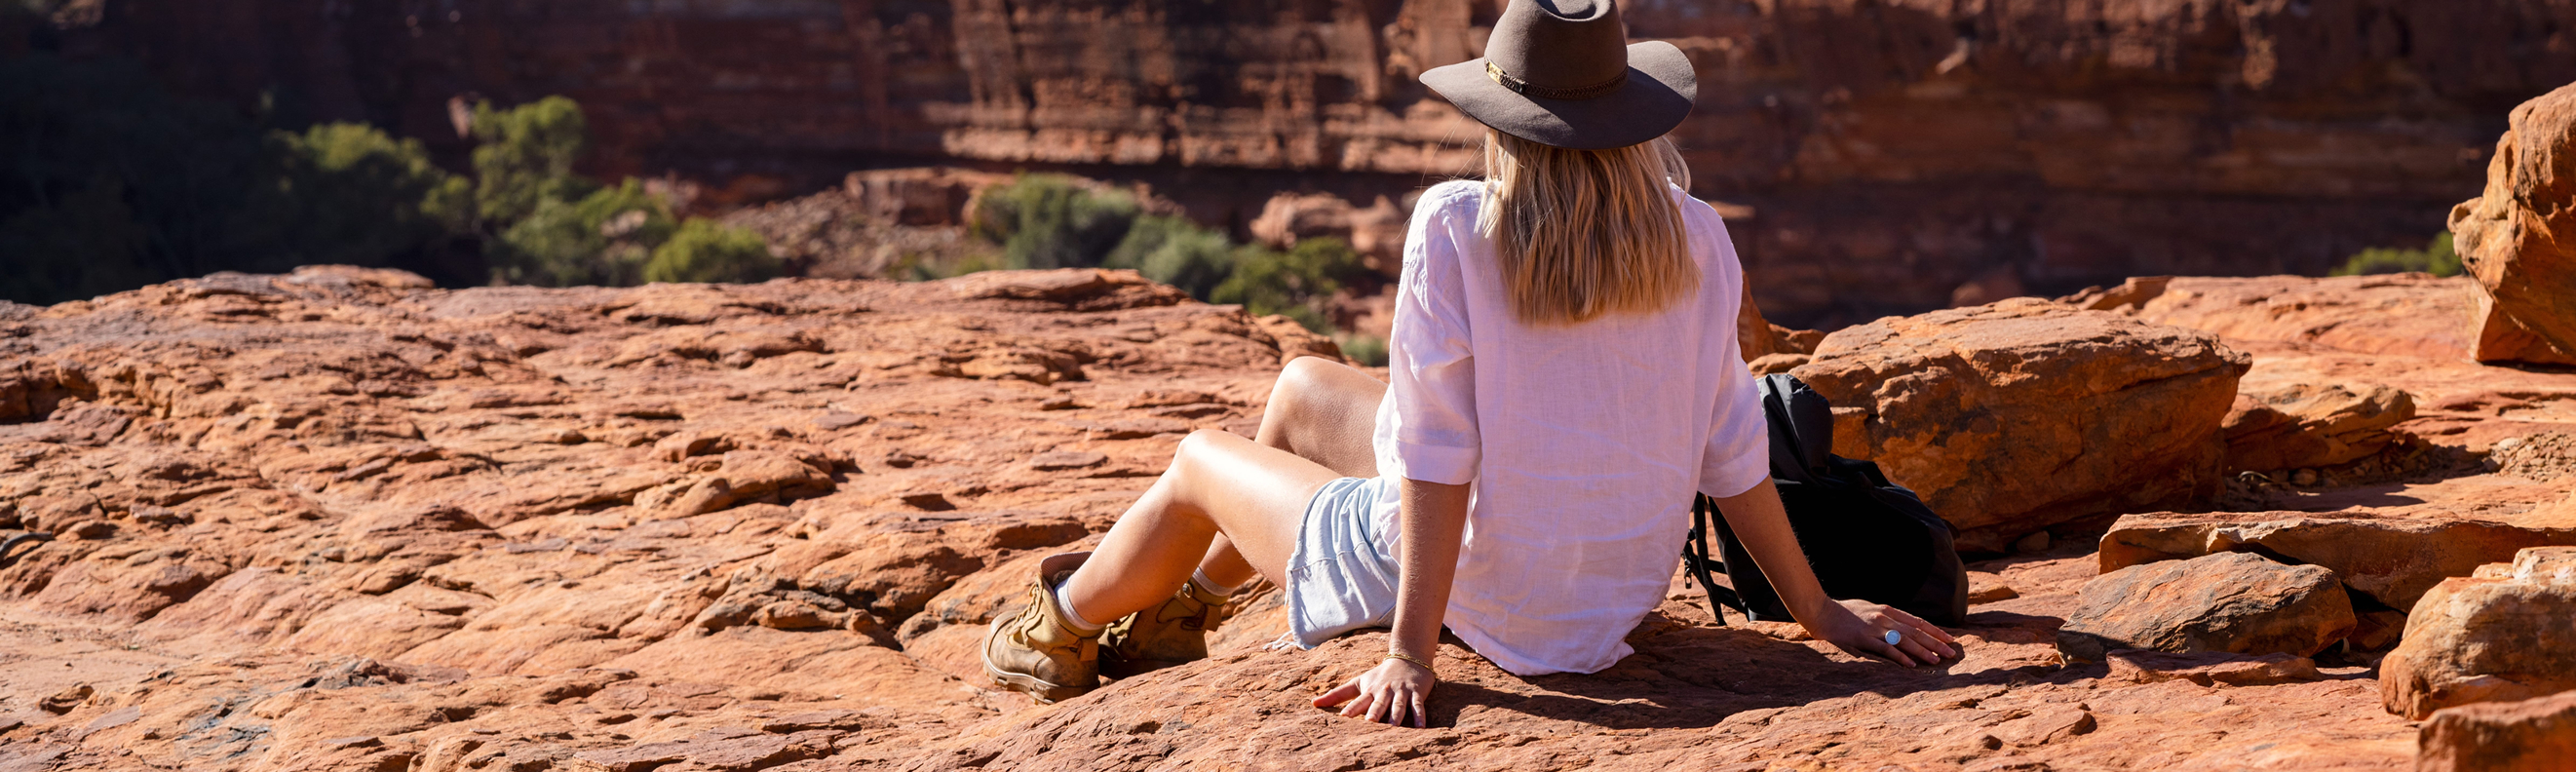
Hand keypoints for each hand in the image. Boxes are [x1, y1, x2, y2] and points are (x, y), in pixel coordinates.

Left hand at [1313, 656, 1435, 726]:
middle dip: (1375, 712)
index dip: (1352, 708)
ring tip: (1394, 727)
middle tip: (1370, 722)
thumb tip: (1313, 703)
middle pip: (1379, 703)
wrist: (1407, 658)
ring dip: (1396, 715)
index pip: (1359, 700)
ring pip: (1399, 705)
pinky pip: (1418, 706)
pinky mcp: (1416, 693)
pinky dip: (1420, 716)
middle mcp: (1384, 691)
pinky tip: (1421, 728)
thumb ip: (1337, 694)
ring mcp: (1401, 691)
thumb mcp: (1358, 682)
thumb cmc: (1379, 676)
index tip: (1344, 716)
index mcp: (1370, 690)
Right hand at [1808, 599, 1959, 666]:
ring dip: (1924, 651)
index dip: (1935, 631)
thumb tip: (1897, 626)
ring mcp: (1875, 628)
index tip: (1949, 639)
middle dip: (1936, 642)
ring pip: (1906, 640)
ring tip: (1938, 660)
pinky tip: (1912, 665)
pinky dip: (1901, 657)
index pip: (1917, 622)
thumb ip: (1883, 618)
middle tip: (1952, 653)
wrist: (1820, 611)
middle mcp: (1884, 618)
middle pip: (1916, 631)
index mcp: (1887, 610)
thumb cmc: (1841, 612)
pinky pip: (1887, 649)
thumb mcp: (1867, 609)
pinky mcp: (1864, 638)